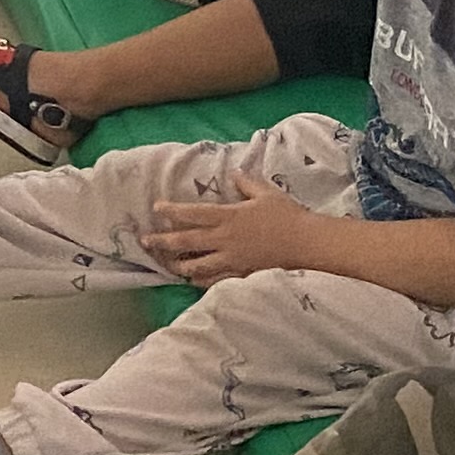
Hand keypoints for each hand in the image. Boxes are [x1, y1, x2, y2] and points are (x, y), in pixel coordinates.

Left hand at [145, 169, 319, 280]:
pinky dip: (201, 280)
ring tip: (167, 264)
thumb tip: (233, 174)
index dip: (172, 211)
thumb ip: (246, 183)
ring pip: (197, 265)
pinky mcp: (241, 274)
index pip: (193, 213)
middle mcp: (225, 239)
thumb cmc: (288, 216)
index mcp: (229, 216)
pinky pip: (215, 280)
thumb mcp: (266, 193)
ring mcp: (232, 259)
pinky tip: (194, 279)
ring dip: (179, 265)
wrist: (308, 244)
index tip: (156, 208)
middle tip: (146, 241)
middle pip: (187, 241)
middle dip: (163, 241)